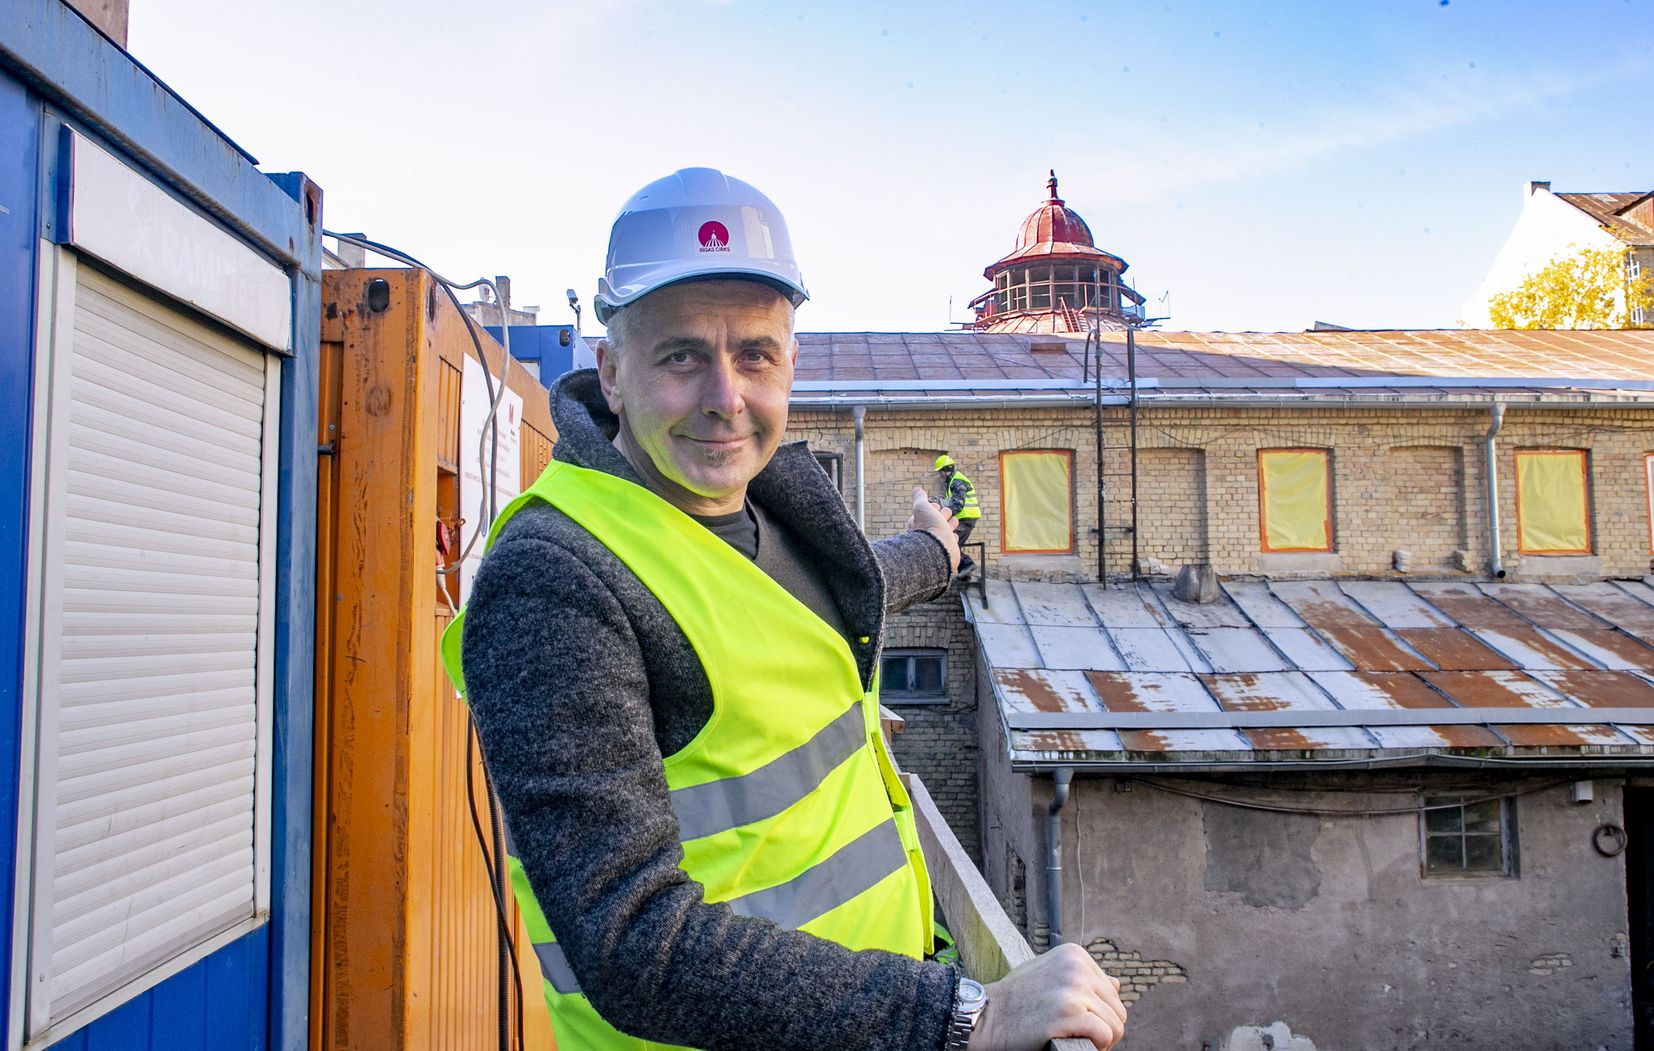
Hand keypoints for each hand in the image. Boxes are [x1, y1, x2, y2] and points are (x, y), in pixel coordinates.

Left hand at [907, 487, 960, 572]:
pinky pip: (951, 541)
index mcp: (918, 524)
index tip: (935, 506)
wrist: (939, 548)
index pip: (925, 513)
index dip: (931, 508)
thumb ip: (919, 498)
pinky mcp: (947, 549)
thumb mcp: (921, 507)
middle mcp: (926, 534)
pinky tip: (953, 536)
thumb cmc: (929, 526)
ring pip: (945, 530)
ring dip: (950, 524)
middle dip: (942, 514)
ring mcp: (937, 542)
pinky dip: (952, 537)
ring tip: (954, 521)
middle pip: (936, 521)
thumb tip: (916, 489)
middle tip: (947, 512)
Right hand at [968, 943, 1126, 1050]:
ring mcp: (1073, 989)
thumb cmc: (1017, 999)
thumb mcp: (1049, 973)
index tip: (1077, 1019)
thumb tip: (1116, 984)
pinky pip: (1105, 1035)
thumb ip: (1080, 976)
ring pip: (1116, 1024)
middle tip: (1079, 1035)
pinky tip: (1075, 1043)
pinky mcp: (1069, 1013)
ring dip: (1101, 1040)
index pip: (1111, 990)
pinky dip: (1096, 1046)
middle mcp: (1076, 967)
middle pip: (1117, 1009)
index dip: (1098, 1011)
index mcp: (1074, 954)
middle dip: (1103, 1027)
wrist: (987, 1016)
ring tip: (1077, 1040)